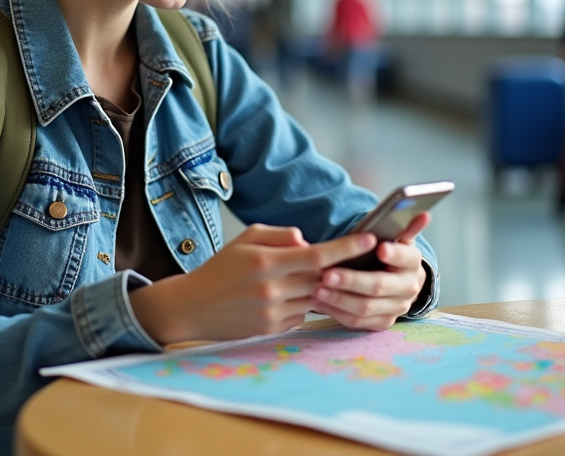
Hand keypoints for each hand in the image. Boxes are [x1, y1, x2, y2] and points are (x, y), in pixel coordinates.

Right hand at [129, 224, 379, 344]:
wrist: (194, 306)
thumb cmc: (221, 268)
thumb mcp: (245, 239)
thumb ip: (280, 235)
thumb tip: (308, 241)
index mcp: (267, 260)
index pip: (318, 255)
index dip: (348, 247)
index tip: (371, 240)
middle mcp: (273, 287)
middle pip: (321, 277)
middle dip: (330, 269)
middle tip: (332, 261)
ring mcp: (273, 311)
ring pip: (313, 296)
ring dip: (312, 287)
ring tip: (292, 280)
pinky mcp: (272, 328)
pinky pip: (301, 314)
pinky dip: (298, 304)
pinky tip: (278, 298)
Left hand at [309, 212, 431, 330]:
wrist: (396, 278)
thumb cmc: (387, 251)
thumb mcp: (395, 236)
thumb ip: (403, 225)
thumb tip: (424, 214)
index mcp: (412, 261)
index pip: (406, 257)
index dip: (395, 254)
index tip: (380, 248)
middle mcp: (408, 287)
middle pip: (379, 285)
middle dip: (351, 281)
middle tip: (327, 275)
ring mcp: (396, 307)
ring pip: (366, 307)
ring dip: (339, 299)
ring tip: (317, 290)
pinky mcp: (383, 322)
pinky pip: (357, 322)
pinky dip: (337, 312)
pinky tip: (319, 302)